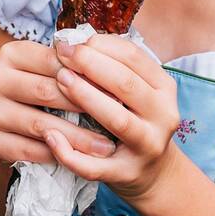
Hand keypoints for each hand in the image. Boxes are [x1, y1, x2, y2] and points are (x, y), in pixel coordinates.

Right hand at [0, 38, 119, 167]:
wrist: (8, 112)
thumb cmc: (41, 84)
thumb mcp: (51, 67)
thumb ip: (72, 65)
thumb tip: (113, 71)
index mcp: (11, 53)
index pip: (55, 61)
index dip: (89, 75)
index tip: (119, 89)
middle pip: (46, 92)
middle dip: (86, 106)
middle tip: (118, 119)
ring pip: (40, 124)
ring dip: (77, 138)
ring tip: (105, 146)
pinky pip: (28, 150)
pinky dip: (56, 155)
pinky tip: (79, 159)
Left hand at [42, 32, 181, 202]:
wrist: (155, 174)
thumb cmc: (136, 121)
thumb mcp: (137, 92)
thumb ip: (115, 68)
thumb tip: (76, 42)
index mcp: (164, 89)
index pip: (134, 57)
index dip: (101, 45)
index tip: (73, 40)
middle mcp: (163, 116)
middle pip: (126, 84)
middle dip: (91, 65)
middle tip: (63, 55)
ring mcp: (147, 146)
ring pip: (117, 120)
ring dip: (85, 97)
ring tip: (60, 80)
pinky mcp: (126, 174)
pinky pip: (95, 166)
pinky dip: (69, 152)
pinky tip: (50, 136)